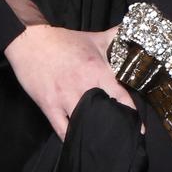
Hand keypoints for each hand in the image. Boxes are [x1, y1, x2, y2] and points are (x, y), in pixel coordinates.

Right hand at [4, 23, 146, 140]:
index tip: (139, 129)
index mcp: (97, 71)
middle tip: (120, 136)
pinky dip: (71, 138)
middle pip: (104, 114)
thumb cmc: (64, 41)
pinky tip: (78, 143)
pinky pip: (62, 130)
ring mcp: (65, 98)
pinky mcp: (49, 105)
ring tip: (100, 143)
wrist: (31, 42)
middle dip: (113, 126)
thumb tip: (134, 28)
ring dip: (92, 133)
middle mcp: (84, 86)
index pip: (120, 96)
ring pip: (83, 124)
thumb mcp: (94, 38)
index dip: (131, 113)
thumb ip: (116, 36)